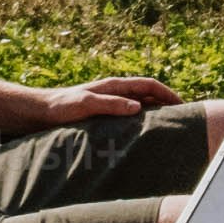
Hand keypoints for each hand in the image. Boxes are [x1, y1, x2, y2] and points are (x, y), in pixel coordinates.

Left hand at [44, 73, 171, 126]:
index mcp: (114, 86)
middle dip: (166, 103)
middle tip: (182, 118)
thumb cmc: (61, 107)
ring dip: (155, 114)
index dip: (168, 93)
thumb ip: (111, 104)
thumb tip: (138, 107)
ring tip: (167, 129)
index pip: (149, 85)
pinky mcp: (104, 115)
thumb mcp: (86, 104)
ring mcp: (110, 103)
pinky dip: (141, 123)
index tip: (183, 105)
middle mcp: (115, 92)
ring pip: (140, 106)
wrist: (41, 112)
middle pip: (148, 95)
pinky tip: (142, 136)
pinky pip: (129, 117)